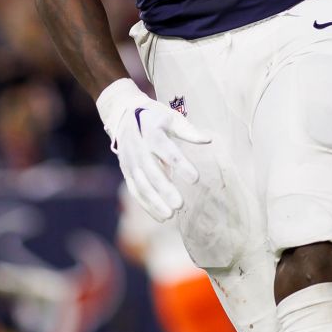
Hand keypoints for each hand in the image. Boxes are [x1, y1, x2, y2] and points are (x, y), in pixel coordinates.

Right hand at [96, 78, 206, 221]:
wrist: (123, 115)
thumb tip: (208, 140)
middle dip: (164, 189)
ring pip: (140, 184)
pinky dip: (146, 204)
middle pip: (151, 171)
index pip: (166, 149)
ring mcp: (129, 160)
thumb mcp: (171, 117)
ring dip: (154, 201)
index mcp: (150, 131)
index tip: (196, 179)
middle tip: (180, 204)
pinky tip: (161, 216)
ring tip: (171, 215)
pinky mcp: (126, 171)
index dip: (180, 164)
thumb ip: (188, 130)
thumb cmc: (154, 117)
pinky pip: (135, 190)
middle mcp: (137, 147)